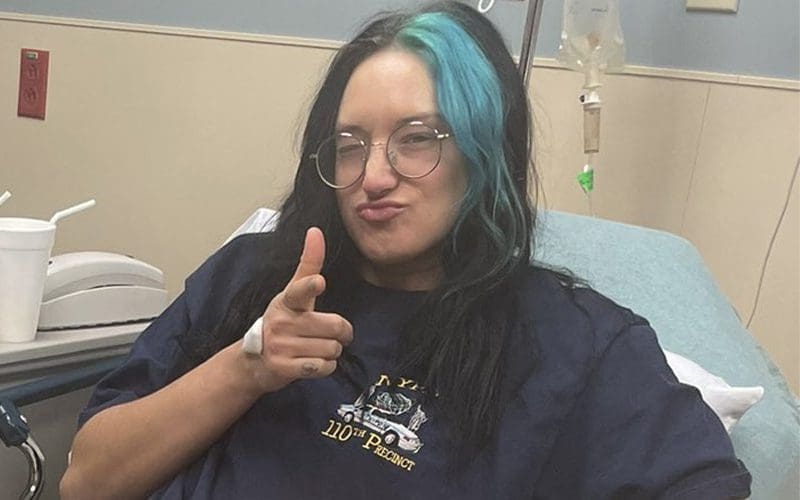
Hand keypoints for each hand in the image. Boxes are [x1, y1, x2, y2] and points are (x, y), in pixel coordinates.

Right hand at [244, 227, 352, 393]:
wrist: (253, 361)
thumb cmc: (282, 322)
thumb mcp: (292, 293)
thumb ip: (308, 264)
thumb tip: (315, 230)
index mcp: (287, 300)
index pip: (300, 290)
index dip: (310, 287)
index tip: (318, 283)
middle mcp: (282, 322)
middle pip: (335, 327)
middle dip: (340, 334)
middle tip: (329, 335)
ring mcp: (282, 346)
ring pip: (332, 349)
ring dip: (332, 352)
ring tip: (315, 349)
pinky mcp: (284, 368)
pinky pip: (323, 367)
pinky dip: (325, 367)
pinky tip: (313, 363)